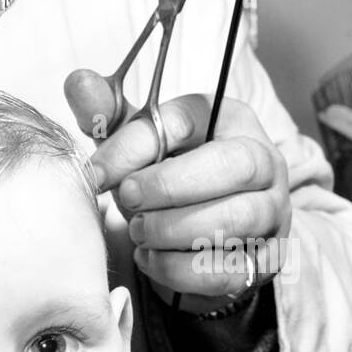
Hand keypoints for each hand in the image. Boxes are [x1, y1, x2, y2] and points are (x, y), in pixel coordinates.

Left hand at [65, 70, 290, 308]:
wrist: (202, 230)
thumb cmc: (168, 172)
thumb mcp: (138, 139)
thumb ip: (106, 111)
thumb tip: (79, 82)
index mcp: (231, 119)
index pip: (186, 119)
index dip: (134, 145)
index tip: (98, 172)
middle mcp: (264, 161)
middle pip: (232, 166)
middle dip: (168, 186)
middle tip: (127, 199)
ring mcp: (272, 213)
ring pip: (234, 220)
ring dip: (172, 230)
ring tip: (139, 230)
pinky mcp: (266, 259)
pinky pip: (228, 270)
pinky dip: (179, 268)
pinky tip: (152, 257)